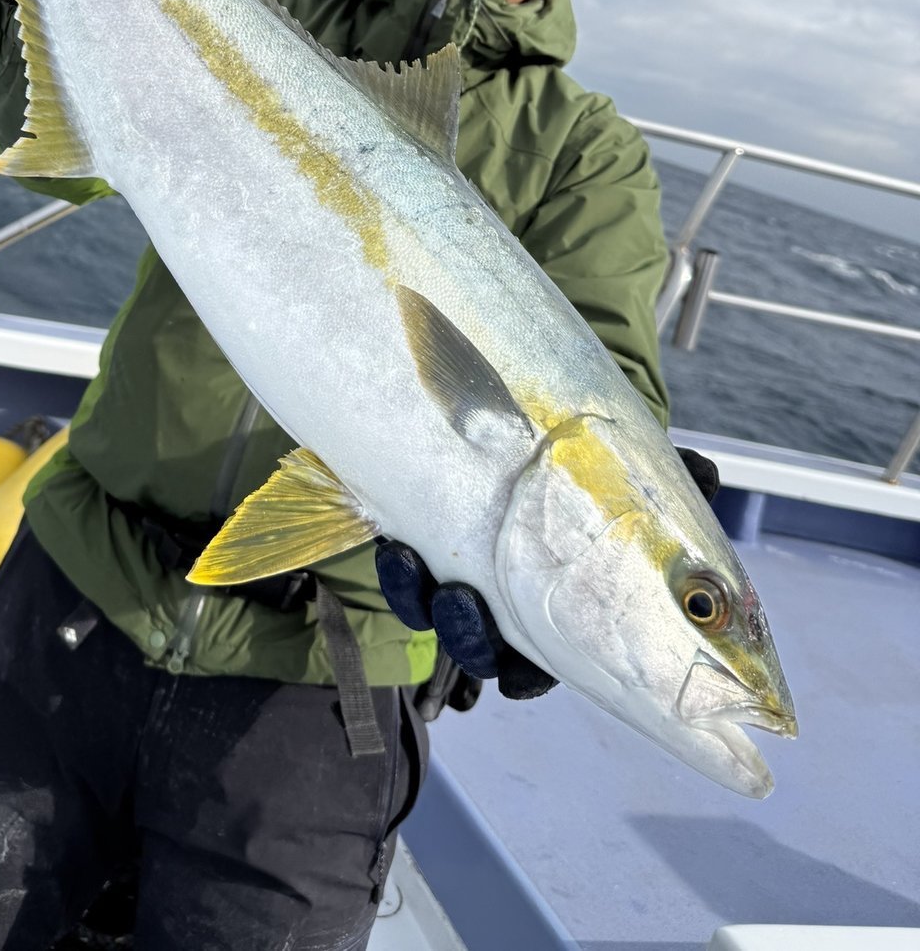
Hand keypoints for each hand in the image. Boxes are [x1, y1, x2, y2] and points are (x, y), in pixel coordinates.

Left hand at [376, 446, 721, 699]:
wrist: (547, 432)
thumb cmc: (610, 472)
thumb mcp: (643, 474)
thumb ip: (676, 481)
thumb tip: (707, 471)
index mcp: (575, 613)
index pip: (550, 664)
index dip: (527, 672)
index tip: (514, 670)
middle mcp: (520, 611)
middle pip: (486, 652)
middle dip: (469, 638)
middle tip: (461, 603)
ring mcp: (473, 583)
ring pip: (443, 619)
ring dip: (429, 603)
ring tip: (426, 572)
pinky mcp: (433, 551)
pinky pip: (410, 581)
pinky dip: (401, 572)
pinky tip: (398, 547)